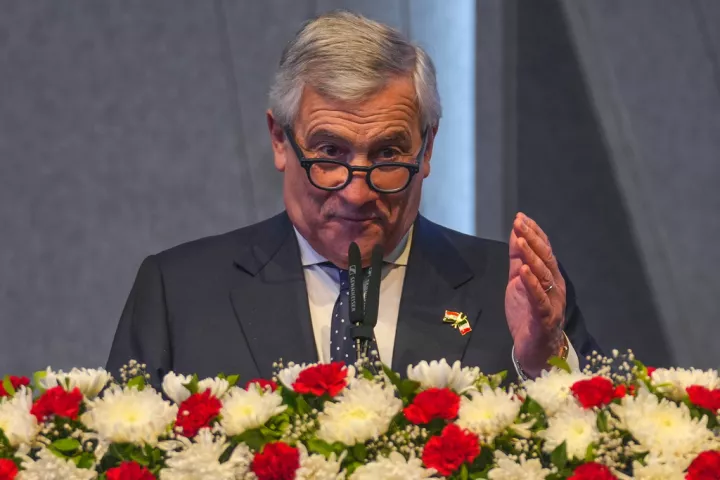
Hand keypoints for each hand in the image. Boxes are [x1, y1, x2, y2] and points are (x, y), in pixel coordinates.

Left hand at [505, 212, 566, 377]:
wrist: (536, 352)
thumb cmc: (528, 316)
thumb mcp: (519, 284)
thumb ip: (518, 262)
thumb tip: (515, 235)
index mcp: (550, 278)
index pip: (545, 251)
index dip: (534, 233)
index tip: (521, 217)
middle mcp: (555, 287)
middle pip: (545, 259)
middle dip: (532, 239)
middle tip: (519, 223)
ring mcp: (552, 302)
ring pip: (543, 275)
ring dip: (532, 256)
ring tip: (520, 240)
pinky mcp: (545, 319)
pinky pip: (540, 299)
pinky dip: (532, 284)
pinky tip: (524, 271)